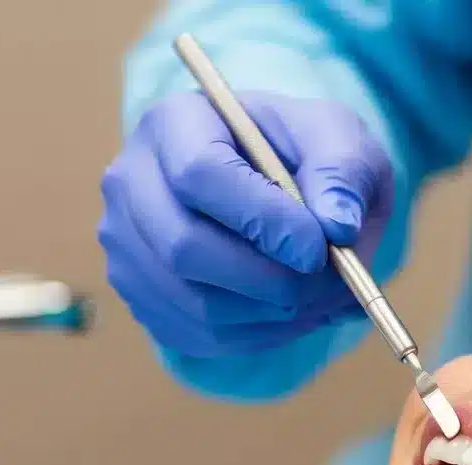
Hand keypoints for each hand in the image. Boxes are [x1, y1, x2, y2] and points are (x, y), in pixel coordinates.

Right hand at [98, 91, 393, 357]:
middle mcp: (133, 181)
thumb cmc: (306, 155)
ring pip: (195, 303)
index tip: (317, 247)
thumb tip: (338, 226)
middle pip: (184, 248)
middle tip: (328, 284)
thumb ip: (344, 172)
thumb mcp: (340, 140)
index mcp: (176, 122)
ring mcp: (127, 243)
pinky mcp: (142, 294)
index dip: (263, 220)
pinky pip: (198, 335)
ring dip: (272, 314)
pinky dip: (259, 335)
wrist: (282, 186)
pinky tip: (293, 312)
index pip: (200, 174)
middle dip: (269, 279)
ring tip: (322, 298)